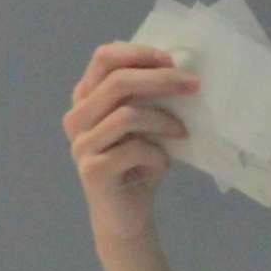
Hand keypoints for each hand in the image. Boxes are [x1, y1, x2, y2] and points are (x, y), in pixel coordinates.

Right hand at [64, 42, 198, 244]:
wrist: (126, 216)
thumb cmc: (138, 164)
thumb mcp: (145, 123)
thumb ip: (147, 96)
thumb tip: (180, 67)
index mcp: (86, 98)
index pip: (104, 58)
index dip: (139, 54)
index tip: (171, 60)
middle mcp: (77, 117)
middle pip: (117, 82)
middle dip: (161, 79)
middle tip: (193, 85)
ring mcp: (81, 144)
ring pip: (127, 115)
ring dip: (163, 120)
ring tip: (182, 132)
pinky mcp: (92, 170)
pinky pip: (133, 149)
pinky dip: (158, 154)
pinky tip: (164, 163)